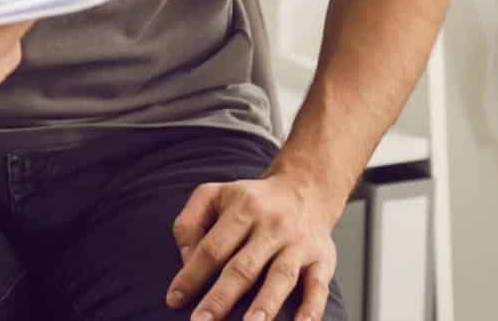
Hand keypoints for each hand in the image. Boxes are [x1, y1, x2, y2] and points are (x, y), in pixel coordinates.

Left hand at [165, 171, 344, 320]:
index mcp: (242, 209)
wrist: (305, 188)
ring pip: (280, 277)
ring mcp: (298, 244)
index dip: (192, 275)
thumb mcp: (213, 194)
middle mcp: (271, 226)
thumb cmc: (250, 200)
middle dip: (221, 298)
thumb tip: (186, 260)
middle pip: (243, 267)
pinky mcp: (322, 260)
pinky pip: (317, 287)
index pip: (212, 248)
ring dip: (264, 305)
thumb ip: (190, 222)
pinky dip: (311, 310)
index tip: (174, 299)